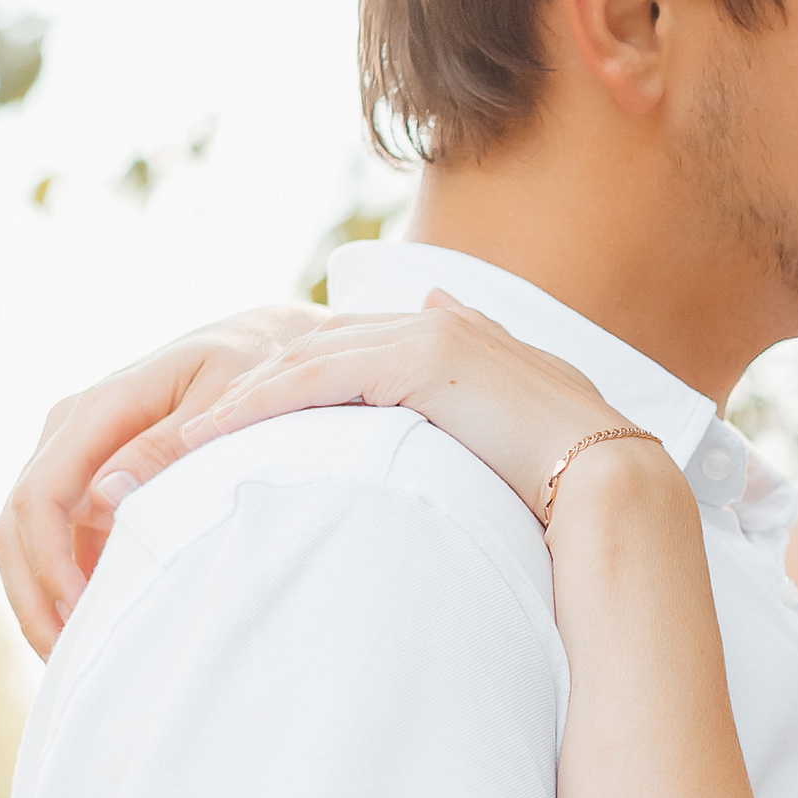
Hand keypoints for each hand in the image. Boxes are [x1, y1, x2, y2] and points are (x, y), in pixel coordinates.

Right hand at [0, 303, 320, 654]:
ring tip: (75, 659)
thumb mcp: (225, 399)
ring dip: (41, 599)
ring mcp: (75, 453)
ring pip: (25, 537)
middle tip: (66, 662)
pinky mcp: (90, 476)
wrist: (269, 343)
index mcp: (98, 408)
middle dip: (31, 597)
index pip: (41, 495)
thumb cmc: (258, 368)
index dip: (48, 565)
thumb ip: (166, 447)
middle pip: (14, 525)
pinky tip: (93, 628)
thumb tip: (103, 497)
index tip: (82, 617)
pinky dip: (65, 583)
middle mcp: (70, 429)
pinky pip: (59, 537)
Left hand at [174, 291, 619, 522]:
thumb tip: (441, 313)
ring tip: (183, 439)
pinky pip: (316, 379)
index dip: (288, 383)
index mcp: (456, 335)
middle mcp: (437, 322)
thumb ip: (471, 379)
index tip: (236, 420)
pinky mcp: (421, 360)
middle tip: (187, 430)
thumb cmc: (569, 476)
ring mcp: (429, 333)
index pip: (348, 350)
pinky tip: (215, 431)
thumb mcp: (511, 424)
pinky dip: (260, 404)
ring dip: (237, 400)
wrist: (614, 484)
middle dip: (248, 388)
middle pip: (315, 347)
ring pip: (304, 359)